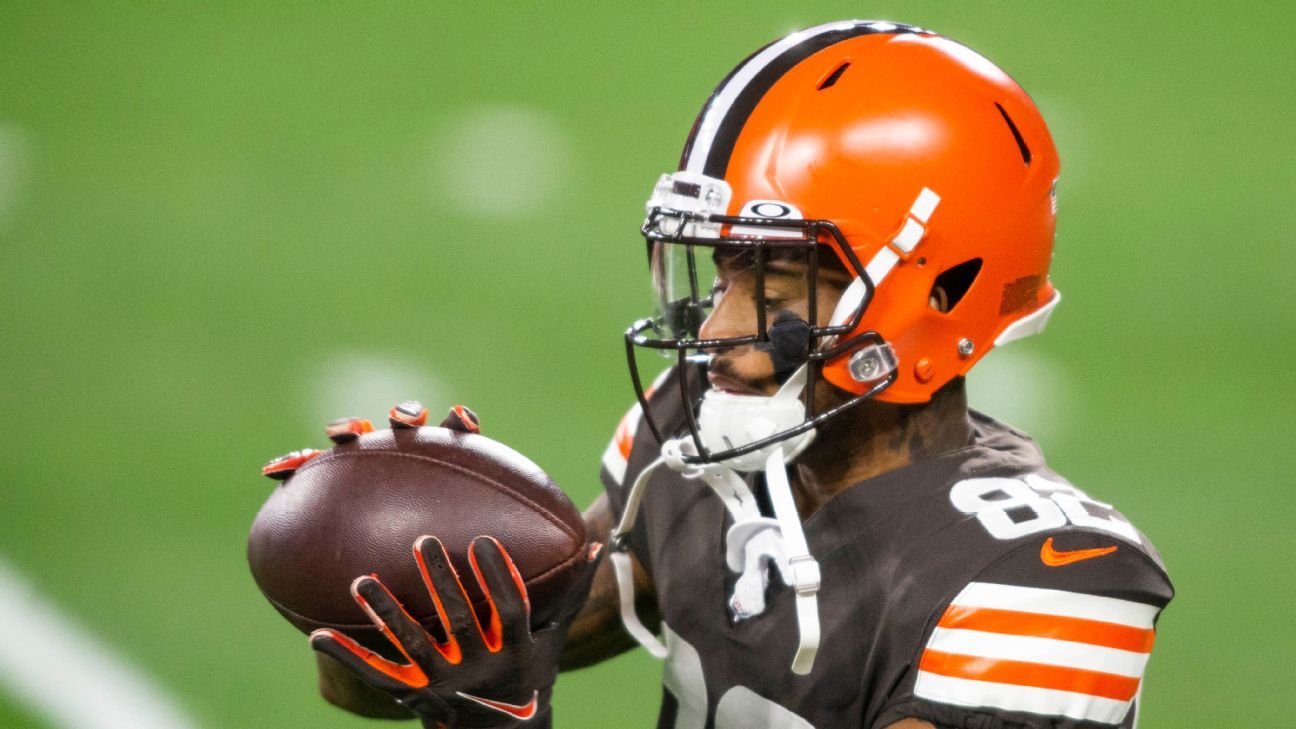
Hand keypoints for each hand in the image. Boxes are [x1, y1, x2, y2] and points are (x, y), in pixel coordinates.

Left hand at [310, 535, 582, 727]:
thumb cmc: (529, 677)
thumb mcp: (552, 639)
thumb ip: (570, 592)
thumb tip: (600, 544)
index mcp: (514, 650)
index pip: (509, 611)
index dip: (498, 578)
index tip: (483, 542)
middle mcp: (478, 669)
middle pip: (459, 624)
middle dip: (442, 584)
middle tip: (425, 542)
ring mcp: (442, 684)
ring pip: (411, 647)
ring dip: (385, 615)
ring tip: (361, 583)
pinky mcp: (412, 695)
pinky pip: (376, 675)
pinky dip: (346, 656)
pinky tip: (313, 636)